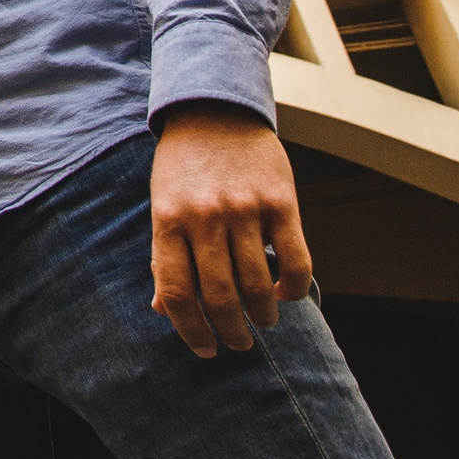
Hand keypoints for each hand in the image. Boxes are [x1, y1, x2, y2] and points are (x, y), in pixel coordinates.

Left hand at [149, 101, 314, 356]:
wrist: (215, 109)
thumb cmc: (184, 167)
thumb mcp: (162, 205)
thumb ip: (164, 256)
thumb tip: (165, 311)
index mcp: (168, 220)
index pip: (177, 293)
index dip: (190, 331)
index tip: (205, 349)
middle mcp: (205, 217)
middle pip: (220, 297)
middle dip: (230, 332)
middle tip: (238, 342)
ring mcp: (245, 209)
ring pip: (259, 285)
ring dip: (263, 315)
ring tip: (262, 321)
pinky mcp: (282, 202)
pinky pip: (296, 262)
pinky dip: (295, 289)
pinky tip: (286, 294)